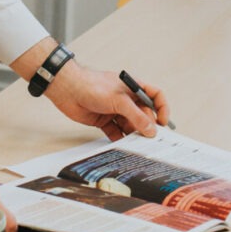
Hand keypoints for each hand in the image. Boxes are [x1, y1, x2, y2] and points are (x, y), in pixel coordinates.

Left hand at [46, 62, 170, 140]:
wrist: (67, 90)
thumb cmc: (93, 86)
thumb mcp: (119, 100)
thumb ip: (136, 116)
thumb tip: (151, 130)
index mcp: (133, 88)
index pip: (155, 96)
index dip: (162, 108)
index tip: (163, 123)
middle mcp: (126, 99)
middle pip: (144, 114)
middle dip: (147, 126)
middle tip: (150, 140)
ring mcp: (115, 110)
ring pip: (130, 125)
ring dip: (133, 135)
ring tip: (136, 145)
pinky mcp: (104, 120)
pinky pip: (116, 132)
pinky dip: (119, 139)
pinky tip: (121, 145)